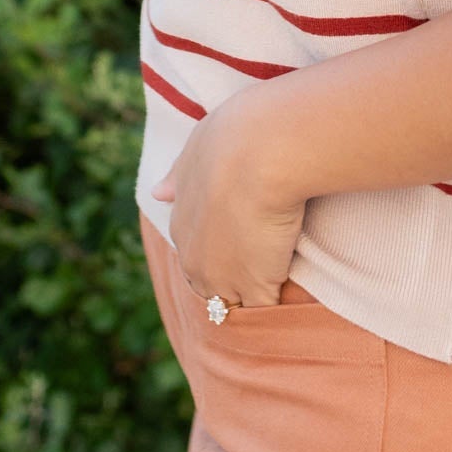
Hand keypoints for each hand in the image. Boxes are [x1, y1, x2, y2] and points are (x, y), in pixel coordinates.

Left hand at [149, 89, 307, 308]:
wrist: (263, 150)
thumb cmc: (235, 137)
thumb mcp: (196, 148)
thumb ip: (179, 175)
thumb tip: (158, 192)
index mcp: (182, 224)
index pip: (197, 255)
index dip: (222, 253)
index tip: (246, 242)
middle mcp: (195, 259)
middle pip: (210, 287)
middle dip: (231, 285)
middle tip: (264, 269)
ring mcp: (224, 279)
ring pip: (234, 305)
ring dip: (251, 302)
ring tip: (277, 297)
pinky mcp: (255, 289)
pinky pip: (263, 313)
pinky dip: (277, 314)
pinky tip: (293, 310)